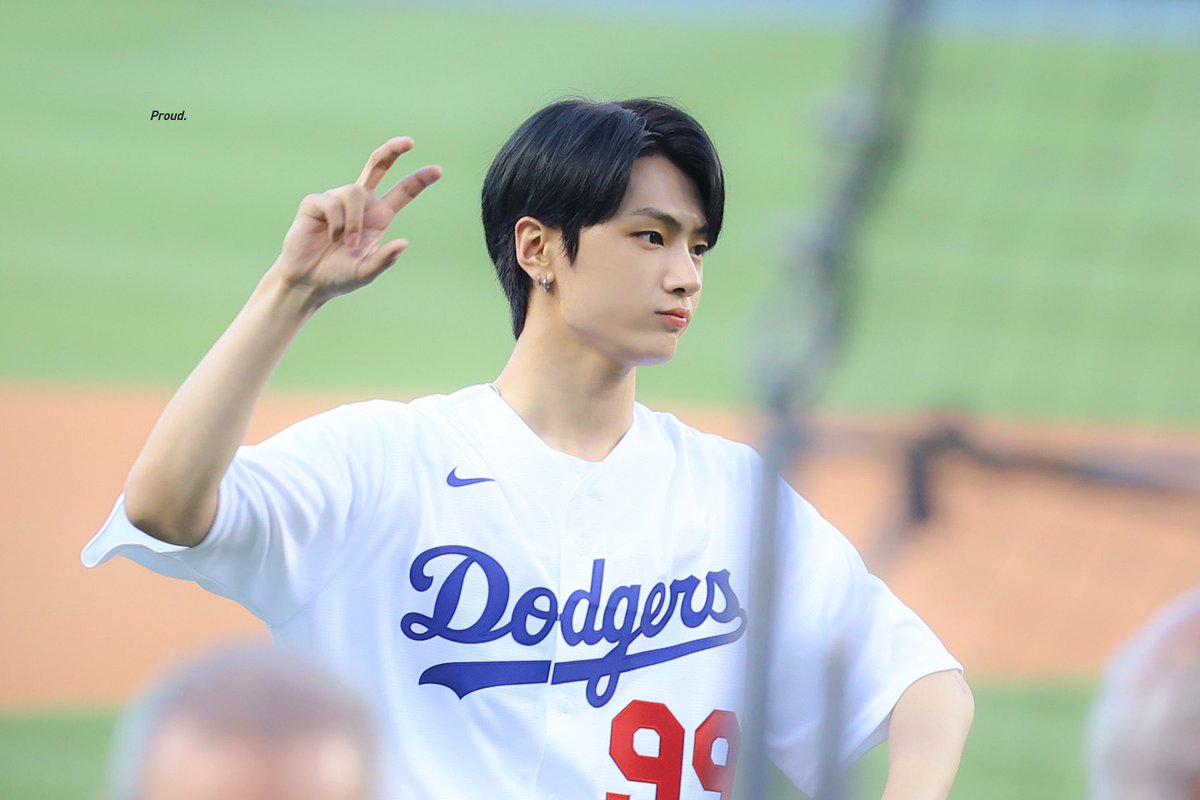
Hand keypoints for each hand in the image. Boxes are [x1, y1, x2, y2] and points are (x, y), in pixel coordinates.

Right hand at [269, 137, 442, 305]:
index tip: (438, 171)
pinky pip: (332, 203)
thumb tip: (403, 242)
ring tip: (346, 242)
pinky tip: (328, 235)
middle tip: (410, 142)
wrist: (307, 281)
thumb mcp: (366, 272)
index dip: (419, 180)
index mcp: (379, 216)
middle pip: (378, 165)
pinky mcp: (316, 202)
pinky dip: (335, 222)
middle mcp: (361, 203)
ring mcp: (337, 200)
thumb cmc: (338, 276)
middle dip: (392, 150)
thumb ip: (384, 259)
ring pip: (355, 193)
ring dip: (353, 221)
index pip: (403, 191)